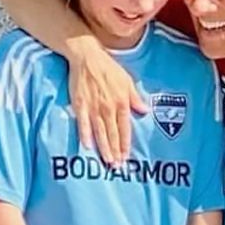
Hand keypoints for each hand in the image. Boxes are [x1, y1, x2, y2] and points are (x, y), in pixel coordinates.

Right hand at [66, 37, 147, 164]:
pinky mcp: (80, 104)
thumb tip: (145, 111)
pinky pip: (83, 123)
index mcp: (122, 102)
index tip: (126, 156)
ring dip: (103, 147)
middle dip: (115, 150)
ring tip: (107, 161)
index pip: (125, 127)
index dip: (125, 143)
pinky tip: (87, 146)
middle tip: (117, 166)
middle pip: (112, 133)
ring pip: (100, 132)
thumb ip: (135, 98)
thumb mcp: (127, 81)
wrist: (87, 58)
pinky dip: (85, 134)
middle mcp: (108, 107)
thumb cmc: (109, 68)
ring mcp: (93, 106)